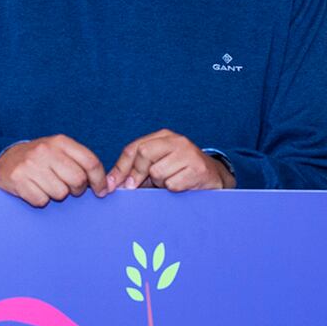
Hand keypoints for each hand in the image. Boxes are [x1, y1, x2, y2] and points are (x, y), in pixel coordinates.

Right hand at [0, 136, 107, 206]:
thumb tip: (104, 184)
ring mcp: (30, 165)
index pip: (90, 162)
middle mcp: (45, 151)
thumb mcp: (59, 151)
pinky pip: (42, 200)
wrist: (5, 160)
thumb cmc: (40, 159)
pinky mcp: (18, 180)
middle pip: (78, 180)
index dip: (99, 180)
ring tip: (47, 185)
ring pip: (60, 193)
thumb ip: (80, 162)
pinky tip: (34, 189)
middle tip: (69, 188)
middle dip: (77, 189)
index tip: (101, 190)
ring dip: (56, 194)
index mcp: (60, 141)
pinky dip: (40, 199)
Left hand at [109, 130, 233, 191]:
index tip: (112, 185)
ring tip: (171, 182)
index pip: (134, 148)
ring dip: (160, 184)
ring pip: (157, 172)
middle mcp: (176, 141)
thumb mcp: (158, 166)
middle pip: (144, 154)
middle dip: (138, 174)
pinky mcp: (198, 169)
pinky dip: (173, 189)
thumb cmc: (181, 173)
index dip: (120, 168)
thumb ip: (136, 171)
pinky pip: (172, 184)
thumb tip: (113, 183)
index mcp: (163, 136)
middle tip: (139, 187)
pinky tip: (182, 185)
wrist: (214, 178)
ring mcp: (188, 153)